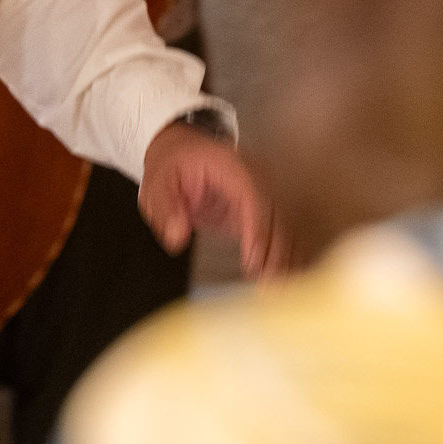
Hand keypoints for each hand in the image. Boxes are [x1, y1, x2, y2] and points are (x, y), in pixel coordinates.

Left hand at [139, 121, 287, 277]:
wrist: (182, 152)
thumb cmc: (173, 166)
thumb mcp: (158, 183)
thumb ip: (166, 208)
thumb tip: (177, 235)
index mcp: (230, 164)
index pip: (252, 195)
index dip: (257, 229)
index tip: (253, 260)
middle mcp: (254, 176)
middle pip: (275, 214)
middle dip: (274, 252)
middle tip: (266, 287)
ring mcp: (262, 192)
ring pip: (283, 226)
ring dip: (283, 258)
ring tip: (274, 291)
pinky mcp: (262, 210)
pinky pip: (280, 232)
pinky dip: (284, 256)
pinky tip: (282, 280)